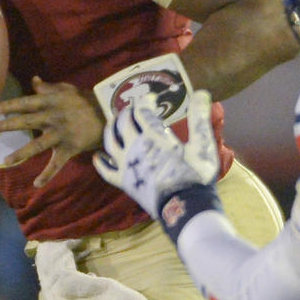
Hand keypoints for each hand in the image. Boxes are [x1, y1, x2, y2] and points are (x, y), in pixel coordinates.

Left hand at [0, 76, 104, 186]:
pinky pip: (57, 163)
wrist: (110, 114)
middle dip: (8, 125)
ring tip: (4, 162)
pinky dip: (47, 175)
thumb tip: (33, 80)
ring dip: (20, 153)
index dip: (10, 105)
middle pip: (27, 122)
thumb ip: (48, 87)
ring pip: (38, 146)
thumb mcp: (68, 89)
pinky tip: (36, 184)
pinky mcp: (69, 148)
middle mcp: (53, 118)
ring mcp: (60, 135)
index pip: (27, 103)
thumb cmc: (87, 100)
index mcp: (52, 103)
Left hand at [94, 89, 218, 218]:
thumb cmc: (195, 175)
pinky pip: (106, 170)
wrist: (184, 207)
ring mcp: (127, 165)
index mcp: (154, 136)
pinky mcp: (124, 181)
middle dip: (127, 112)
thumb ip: (199, 117)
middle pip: (124, 123)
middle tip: (131, 108)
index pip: (142, 111)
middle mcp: (135, 147)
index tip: (149, 97)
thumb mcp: (202, 145)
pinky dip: (101, 162)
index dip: (144, 101)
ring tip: (111, 121)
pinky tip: (97, 156)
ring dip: (110, 129)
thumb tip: (201, 92)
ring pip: (111, 142)